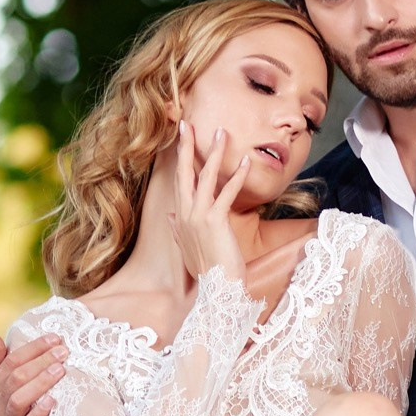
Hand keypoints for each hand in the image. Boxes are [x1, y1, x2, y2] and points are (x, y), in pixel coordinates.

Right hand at [0, 332, 64, 415]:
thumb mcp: (9, 395)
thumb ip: (1, 368)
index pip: (9, 362)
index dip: (32, 348)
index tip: (55, 338)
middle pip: (15, 378)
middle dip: (40, 361)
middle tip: (63, 351)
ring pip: (18, 400)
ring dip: (41, 383)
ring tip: (61, 370)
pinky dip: (38, 414)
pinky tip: (52, 402)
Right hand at [170, 122, 248, 282]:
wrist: (216, 290)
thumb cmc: (206, 271)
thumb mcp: (186, 248)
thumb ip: (176, 230)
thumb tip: (170, 217)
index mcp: (180, 218)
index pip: (178, 182)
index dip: (178, 159)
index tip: (180, 139)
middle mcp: (185, 214)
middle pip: (184, 174)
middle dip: (186, 147)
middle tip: (187, 124)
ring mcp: (198, 217)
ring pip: (205, 178)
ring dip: (214, 153)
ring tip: (223, 133)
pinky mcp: (215, 221)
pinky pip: (226, 193)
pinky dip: (236, 176)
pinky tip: (245, 161)